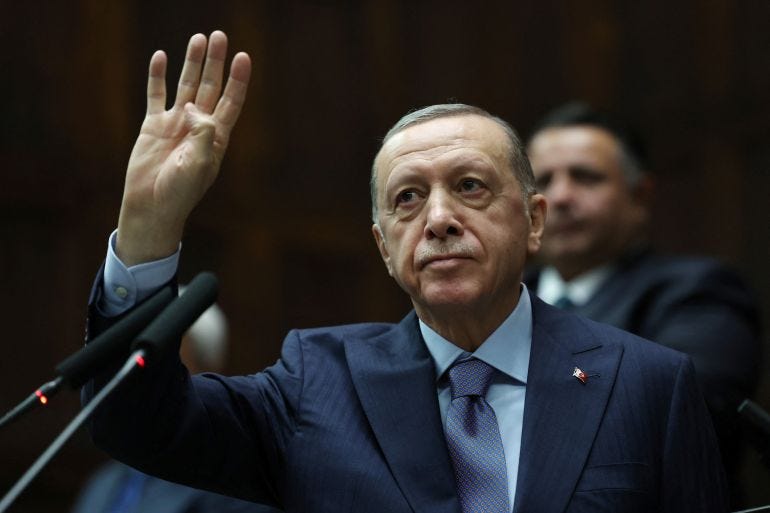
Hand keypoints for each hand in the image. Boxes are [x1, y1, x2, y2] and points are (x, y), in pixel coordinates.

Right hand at [116, 31, 250, 265]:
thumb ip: (202, 133)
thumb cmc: (180, 191)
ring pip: (186, 85)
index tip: (243, 57)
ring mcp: (176, 124)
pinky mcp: (153, 126)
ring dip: (192, 63)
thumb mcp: (198, 164)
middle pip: (211, 86)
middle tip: (219, 36)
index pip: (231, 101)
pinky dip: (157, 76)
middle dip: (216, 62)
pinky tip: (160, 57)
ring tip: (198, 38)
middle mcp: (198, 126)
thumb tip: (193, 105)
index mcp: (216, 137)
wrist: (152, 206)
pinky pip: (156, 95)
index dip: (238, 79)